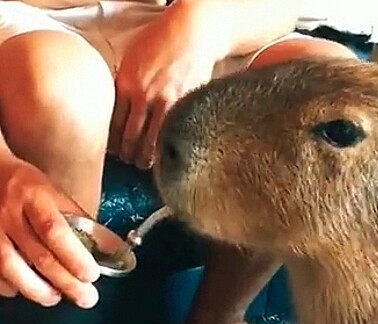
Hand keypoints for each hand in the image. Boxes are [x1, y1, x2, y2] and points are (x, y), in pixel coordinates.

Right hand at [0, 157, 99, 307]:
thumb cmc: (26, 188)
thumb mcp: (54, 193)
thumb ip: (80, 221)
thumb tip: (111, 249)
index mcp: (33, 196)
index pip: (55, 231)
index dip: (75, 257)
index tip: (92, 275)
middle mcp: (8, 214)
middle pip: (39, 257)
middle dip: (67, 283)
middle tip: (87, 297)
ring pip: (13, 270)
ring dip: (39, 291)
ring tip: (56, 297)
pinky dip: (14, 287)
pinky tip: (29, 289)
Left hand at [110, 0, 226, 168]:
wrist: (192, 32)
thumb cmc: (162, 42)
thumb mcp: (132, 60)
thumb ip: (123, 86)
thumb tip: (115, 111)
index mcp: (126, 84)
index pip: (113, 125)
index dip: (112, 143)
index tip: (113, 151)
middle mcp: (143, 96)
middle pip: (130, 138)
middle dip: (128, 155)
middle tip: (129, 161)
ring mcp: (165, 103)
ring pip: (150, 143)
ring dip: (146, 158)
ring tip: (144, 163)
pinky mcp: (184, 107)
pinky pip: (171, 136)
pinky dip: (164, 149)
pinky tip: (162, 154)